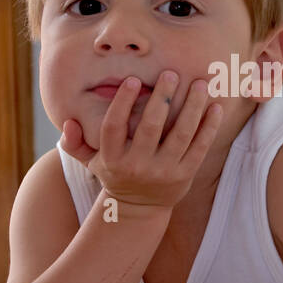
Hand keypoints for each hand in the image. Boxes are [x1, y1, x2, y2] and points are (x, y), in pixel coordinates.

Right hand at [59, 72, 223, 209]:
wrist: (138, 209)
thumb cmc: (115, 173)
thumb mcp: (91, 161)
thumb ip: (75, 142)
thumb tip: (67, 122)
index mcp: (113, 158)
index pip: (113, 127)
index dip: (122, 103)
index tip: (132, 79)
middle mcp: (138, 166)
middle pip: (149, 127)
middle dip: (161, 98)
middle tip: (171, 73)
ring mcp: (163, 171)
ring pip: (180, 135)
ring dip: (192, 107)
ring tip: (200, 84)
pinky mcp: (185, 175)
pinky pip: (200, 148)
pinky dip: (209, 127)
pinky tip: (216, 106)